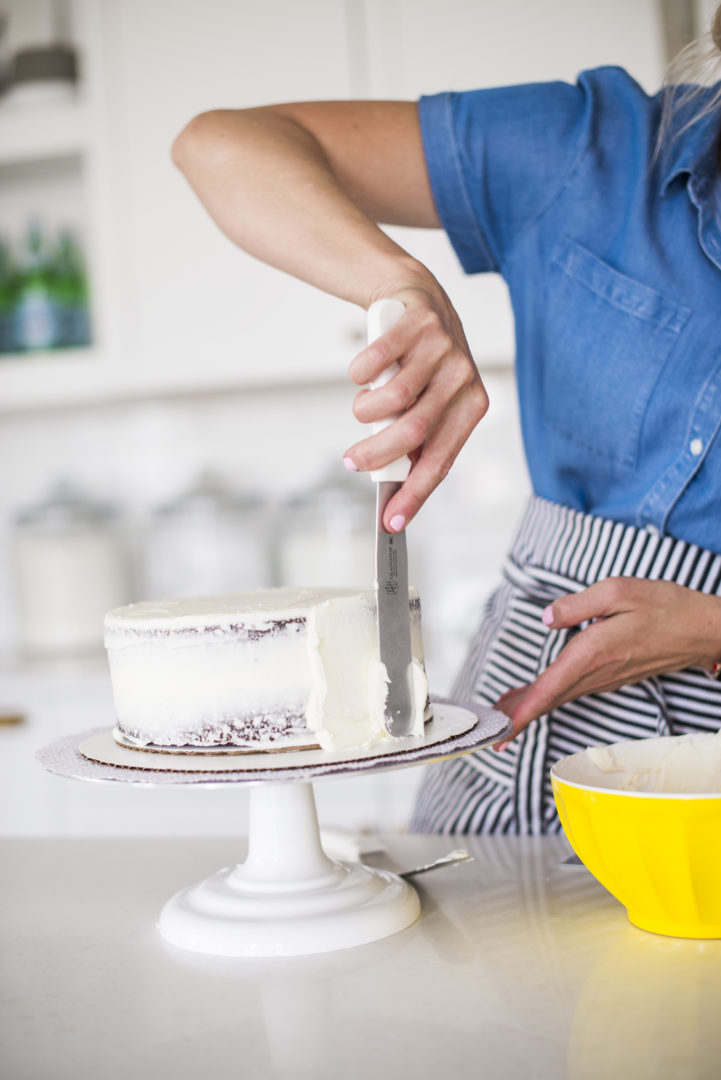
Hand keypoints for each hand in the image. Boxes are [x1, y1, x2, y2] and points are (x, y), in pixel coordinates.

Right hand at [343, 281, 487, 530]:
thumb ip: (417, 438)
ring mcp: (442, 349)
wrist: (419, 300)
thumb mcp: (429, 401)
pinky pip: (374, 361)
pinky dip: (359, 373)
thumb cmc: (422, 365)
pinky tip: (363, 374)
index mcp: (472, 406)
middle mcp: (463, 378)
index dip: (414, 494)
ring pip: (391, 398)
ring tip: (362, 407)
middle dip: (375, 455)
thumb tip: (393, 487)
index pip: (441, 460)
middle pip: (412, 432)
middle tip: (351, 462)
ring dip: (364, 410)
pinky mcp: (417, 323)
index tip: (391, 521)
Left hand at [493, 577, 720, 749]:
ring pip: (560, 696)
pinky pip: (574, 690)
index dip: (522, 711)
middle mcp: (597, 672)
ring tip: (503, 710)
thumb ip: (577, 604)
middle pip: (549, 699)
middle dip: (517, 715)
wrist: (704, 630)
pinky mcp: (612, 675)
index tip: (500, 730)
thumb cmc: (665, 606)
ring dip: (532, 706)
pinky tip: (538, 694)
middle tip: (489, 730)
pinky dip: (551, 696)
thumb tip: (546, 618)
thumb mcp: (619, 590)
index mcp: (593, 651)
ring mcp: (605, 677)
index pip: (549, 688)